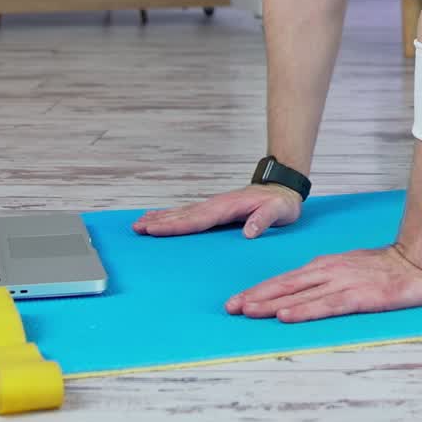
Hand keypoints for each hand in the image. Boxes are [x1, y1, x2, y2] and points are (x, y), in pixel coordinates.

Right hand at [133, 184, 302, 238]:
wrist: (283, 189)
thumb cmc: (282, 203)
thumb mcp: (280, 211)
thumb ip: (265, 219)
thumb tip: (250, 232)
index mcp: (229, 207)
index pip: (199, 219)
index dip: (176, 225)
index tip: (155, 229)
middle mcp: (217, 205)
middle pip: (184, 215)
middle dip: (160, 222)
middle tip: (137, 228)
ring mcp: (215, 205)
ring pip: (183, 212)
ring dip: (161, 218)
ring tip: (140, 224)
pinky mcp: (215, 209)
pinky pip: (188, 213)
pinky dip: (171, 216)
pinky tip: (159, 219)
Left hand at [225, 244, 421, 322]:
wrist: (417, 261)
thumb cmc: (383, 268)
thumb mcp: (348, 269)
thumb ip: (326, 280)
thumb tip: (300, 293)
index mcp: (324, 266)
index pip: (286, 279)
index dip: (260, 290)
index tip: (237, 301)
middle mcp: (328, 272)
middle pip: (285, 286)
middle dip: (256, 297)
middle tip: (230, 309)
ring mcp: (342, 283)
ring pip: (299, 295)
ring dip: (271, 304)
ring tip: (248, 312)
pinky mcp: (357, 297)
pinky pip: (325, 306)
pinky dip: (303, 310)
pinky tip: (286, 316)